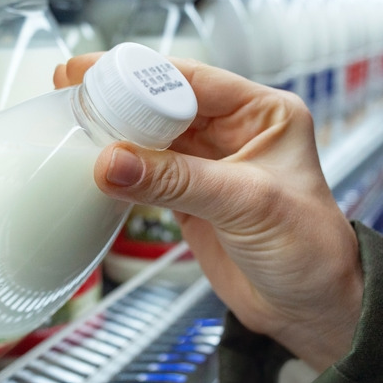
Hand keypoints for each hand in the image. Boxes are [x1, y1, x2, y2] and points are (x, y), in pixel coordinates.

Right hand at [54, 55, 362, 370]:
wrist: (309, 309)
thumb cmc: (311, 250)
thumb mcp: (247, 204)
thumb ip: (177, 181)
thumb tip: (112, 161)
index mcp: (263, 113)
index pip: (195, 81)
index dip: (142, 75)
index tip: (95, 73)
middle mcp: (235, 131)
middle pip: (166, 103)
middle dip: (120, 97)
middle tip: (71, 91)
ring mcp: (209, 164)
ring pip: (152, 136)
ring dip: (115, 132)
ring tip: (72, 122)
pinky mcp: (189, 195)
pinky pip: (147, 172)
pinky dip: (120, 169)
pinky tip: (93, 162)